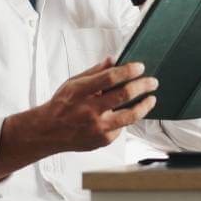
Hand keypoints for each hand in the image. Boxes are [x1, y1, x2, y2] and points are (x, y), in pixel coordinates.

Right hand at [0, 59, 157, 180]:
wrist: (48, 132)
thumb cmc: (61, 105)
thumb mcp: (72, 83)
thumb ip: (94, 72)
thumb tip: (113, 60)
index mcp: (80, 92)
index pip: (110, 77)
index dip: (128, 71)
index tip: (140, 67)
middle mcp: (89, 110)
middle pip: (124, 95)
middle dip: (143, 86)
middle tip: (152, 82)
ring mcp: (97, 127)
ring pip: (130, 115)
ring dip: (145, 105)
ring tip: (151, 99)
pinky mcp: (103, 140)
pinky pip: (121, 127)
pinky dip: (125, 119)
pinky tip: (125, 113)